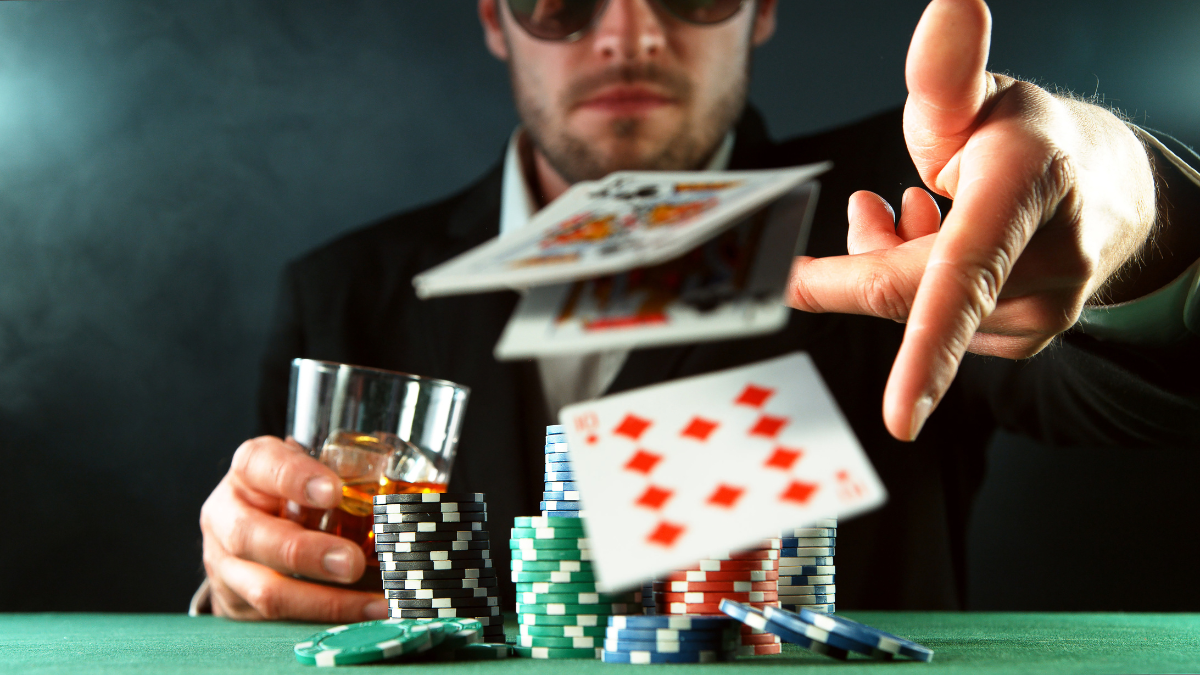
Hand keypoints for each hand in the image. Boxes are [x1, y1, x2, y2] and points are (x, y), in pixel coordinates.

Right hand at [199, 436, 388, 620]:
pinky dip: (324, 618)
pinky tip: (363, 614)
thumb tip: (417, 495)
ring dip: (323, 600)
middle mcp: (226, 514)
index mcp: (249, 470)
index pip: (262, 464)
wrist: (244, 528)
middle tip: (353, 563)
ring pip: (264, 588)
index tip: (334, 491)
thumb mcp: (310, 471)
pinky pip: (277, 618)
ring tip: (371, 602)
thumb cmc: (290, 492)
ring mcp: (223, 562)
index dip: (295, 478)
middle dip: (307, 553)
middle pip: (253, 535)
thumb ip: (346, 474)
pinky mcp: (234, 601)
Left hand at [786, 0, 1155, 440]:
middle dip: (858, 262)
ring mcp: (1045, 309)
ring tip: (909, 210)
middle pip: (911, 293)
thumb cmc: (1030, 140)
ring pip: (916, 311)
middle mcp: (1048, 261)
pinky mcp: (1028, 338)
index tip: (899, 416)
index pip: (966, 275)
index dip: (926, 348)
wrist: (1104, 186)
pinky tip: (932, 246)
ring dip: (888, 265)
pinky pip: (938, 327)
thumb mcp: (983, 96)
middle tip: (862, 208)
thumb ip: (947, 70)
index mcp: (1028, 190)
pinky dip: (914, 291)